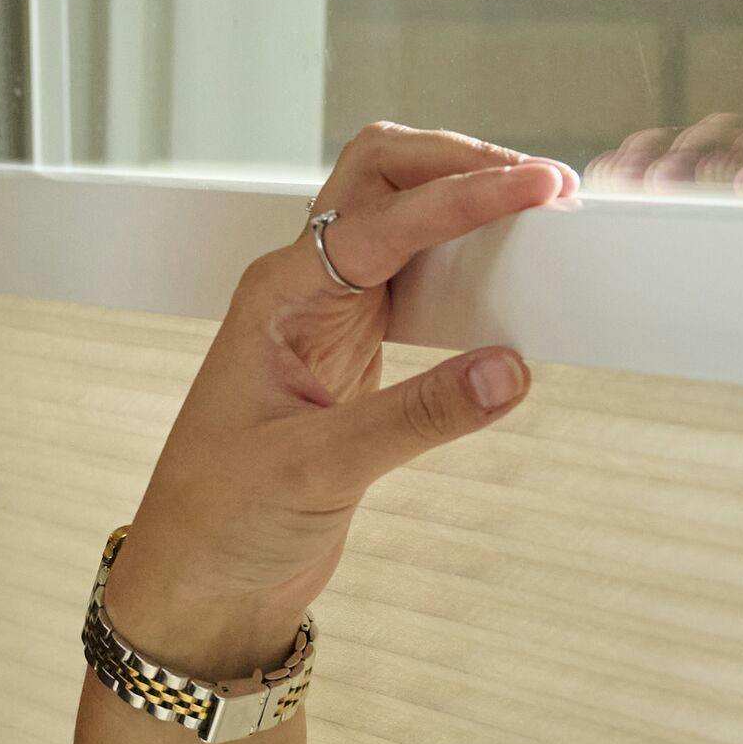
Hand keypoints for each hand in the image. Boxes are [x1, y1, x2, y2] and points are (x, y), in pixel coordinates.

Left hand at [99, 121, 574, 674]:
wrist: (198, 581)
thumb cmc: (221, 521)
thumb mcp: (317, 471)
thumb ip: (415, 419)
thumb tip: (511, 371)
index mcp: (278, 296)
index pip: (383, 219)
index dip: (463, 197)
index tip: (535, 189)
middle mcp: (302, 289)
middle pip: (382, 178)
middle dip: (459, 162)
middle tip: (544, 186)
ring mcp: (329, 317)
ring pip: (400, 218)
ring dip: (463, 200)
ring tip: (540, 212)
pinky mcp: (355, 353)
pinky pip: (417, 279)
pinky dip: (464, 261)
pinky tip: (507, 276)